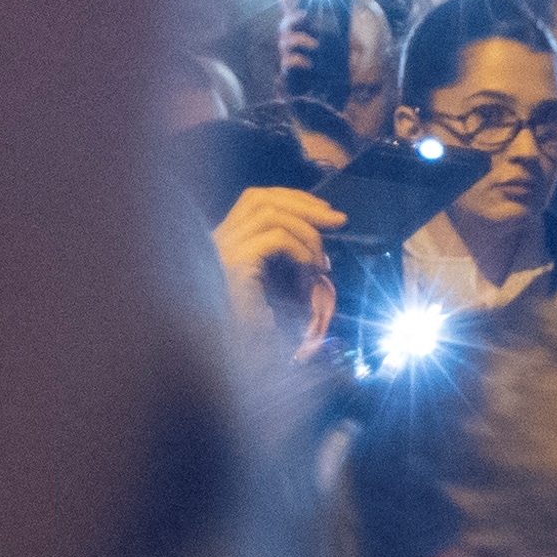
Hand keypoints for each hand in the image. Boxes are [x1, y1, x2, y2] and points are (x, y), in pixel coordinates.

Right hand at [208, 181, 343, 365]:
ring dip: (306, 232)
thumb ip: (290, 253)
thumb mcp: (277, 280)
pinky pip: (275, 239)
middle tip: (338, 221)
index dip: (292, 198)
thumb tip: (323, 231)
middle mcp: (217, 240)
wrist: (238, 359)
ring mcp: (222, 252)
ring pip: (270, 214)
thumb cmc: (259, 326)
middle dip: (305, 205)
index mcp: (224, 240)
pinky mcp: (234, 266)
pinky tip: (311, 271)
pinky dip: (300, 249)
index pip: (255, 199)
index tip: (325, 210)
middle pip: (261, 198)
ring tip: (322, 262)